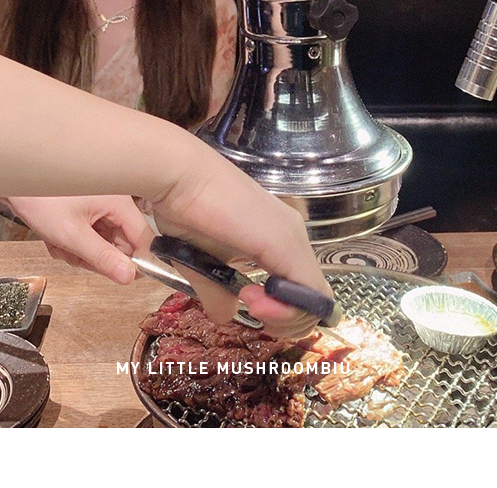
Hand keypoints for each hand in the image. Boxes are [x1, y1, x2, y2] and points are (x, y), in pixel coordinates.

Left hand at [6, 195, 153, 283]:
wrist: (15, 182)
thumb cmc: (42, 199)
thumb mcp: (73, 235)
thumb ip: (103, 258)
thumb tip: (130, 277)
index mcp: (119, 202)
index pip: (144, 238)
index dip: (138, 262)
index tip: (124, 278)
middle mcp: (115, 202)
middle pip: (122, 245)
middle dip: (98, 257)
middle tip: (75, 257)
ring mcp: (100, 208)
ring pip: (104, 244)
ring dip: (82, 252)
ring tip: (61, 244)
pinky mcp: (88, 212)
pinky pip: (91, 238)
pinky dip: (74, 244)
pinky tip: (57, 238)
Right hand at [148, 144, 332, 339]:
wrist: (178, 177)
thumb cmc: (187, 212)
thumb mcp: (202, 265)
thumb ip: (218, 293)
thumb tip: (226, 315)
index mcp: (279, 239)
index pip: (302, 291)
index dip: (282, 314)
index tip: (247, 306)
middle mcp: (293, 235)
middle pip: (314, 299)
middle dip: (285, 320)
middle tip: (249, 307)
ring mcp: (293, 236)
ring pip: (317, 299)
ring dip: (285, 315)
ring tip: (248, 300)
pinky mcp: (285, 240)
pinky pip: (309, 291)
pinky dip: (287, 309)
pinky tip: (253, 299)